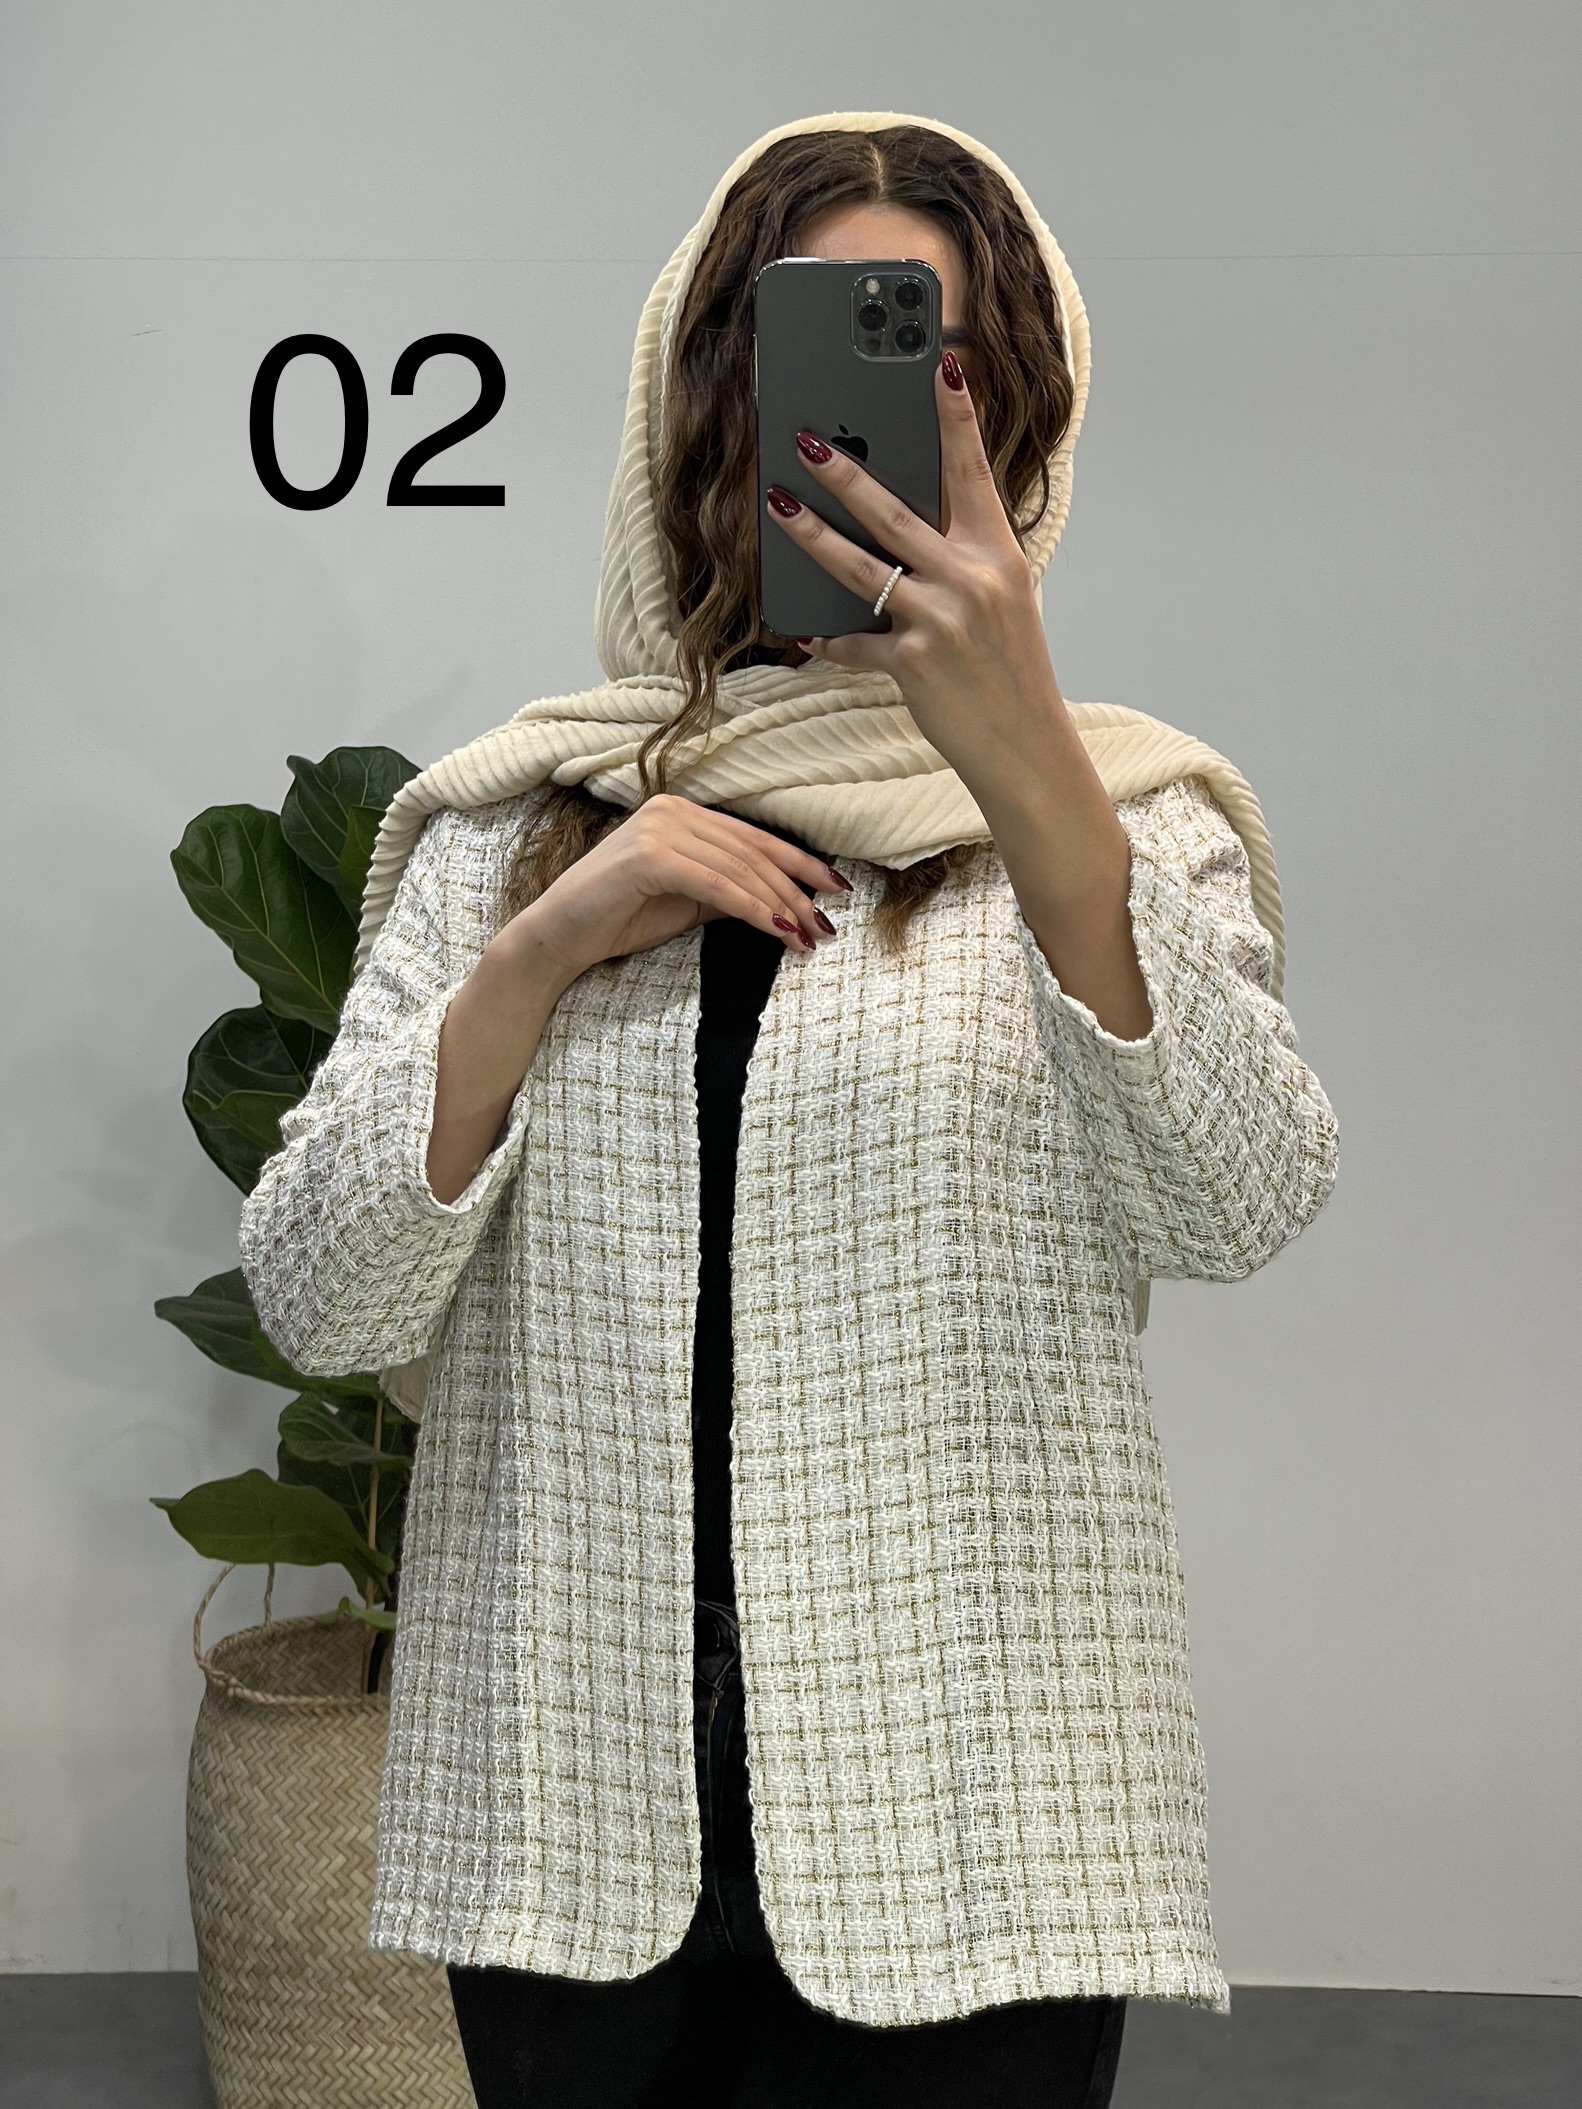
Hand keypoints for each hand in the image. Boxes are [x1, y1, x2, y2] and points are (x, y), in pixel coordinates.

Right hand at [513, 793, 846, 980]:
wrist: (559, 937)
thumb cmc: (620, 919)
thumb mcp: (688, 903)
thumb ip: (729, 891)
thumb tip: (783, 899)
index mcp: (681, 813)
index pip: (754, 839)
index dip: (800, 865)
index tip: (837, 890)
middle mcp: (672, 811)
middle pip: (753, 852)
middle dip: (798, 892)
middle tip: (828, 927)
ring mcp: (659, 829)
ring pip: (741, 869)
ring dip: (782, 906)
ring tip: (810, 938)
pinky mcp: (649, 857)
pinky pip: (718, 885)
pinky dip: (754, 910)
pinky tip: (780, 931)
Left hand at [763, 350, 1060, 788]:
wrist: (1025, 746)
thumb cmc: (1011, 671)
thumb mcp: (1004, 601)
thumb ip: (963, 560)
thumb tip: (905, 529)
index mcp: (998, 555)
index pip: (974, 472)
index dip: (956, 417)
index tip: (942, 365)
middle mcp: (970, 580)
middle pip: (894, 511)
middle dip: (844, 470)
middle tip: (807, 439)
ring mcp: (940, 621)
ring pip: (860, 565)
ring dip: (812, 533)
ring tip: (779, 503)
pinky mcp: (912, 664)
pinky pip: (855, 642)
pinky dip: (829, 638)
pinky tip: (805, 631)